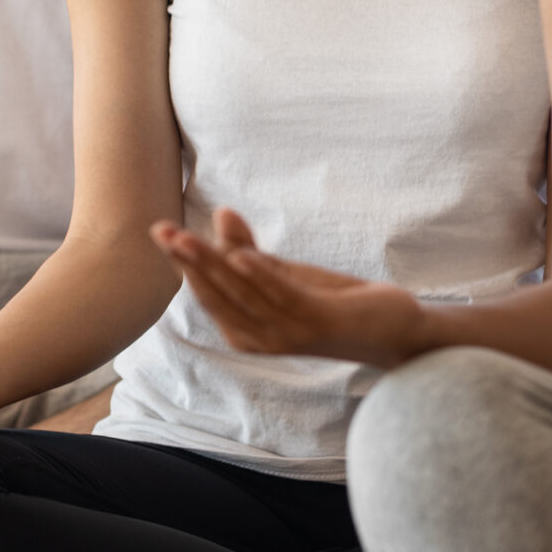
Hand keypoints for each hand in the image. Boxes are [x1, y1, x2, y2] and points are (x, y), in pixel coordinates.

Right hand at [154, 207, 428, 368]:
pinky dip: (261, 276)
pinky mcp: (318, 323)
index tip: (160, 230)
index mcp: (244, 329)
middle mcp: (259, 338)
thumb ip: (247, 250)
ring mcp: (287, 334)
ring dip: (213, 264)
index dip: (182, 261)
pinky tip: (243, 256)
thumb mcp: (281, 274)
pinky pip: (282, 297)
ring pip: (242, 293)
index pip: (206, 291)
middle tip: (162, 231)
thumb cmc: (332, 303)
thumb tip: (220, 213)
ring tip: (188, 238)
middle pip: (217, 293)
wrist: (391, 328)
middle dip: (188, 261)